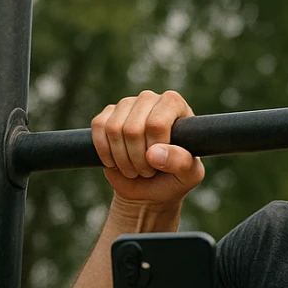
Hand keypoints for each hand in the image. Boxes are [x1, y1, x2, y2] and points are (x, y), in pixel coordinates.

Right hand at [90, 89, 205, 206]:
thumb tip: (153, 154)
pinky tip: (115, 162)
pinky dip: (105, 152)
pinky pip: (98, 128)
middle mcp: (150, 99)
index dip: (154, 149)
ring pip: (114, 129)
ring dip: (122, 159)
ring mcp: (127, 104)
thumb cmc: (173, 178)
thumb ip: (181, 163)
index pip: (157, 123)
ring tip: (134, 168)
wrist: (148, 189)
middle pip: (133, 128)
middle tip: (147, 171)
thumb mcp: (188, 175)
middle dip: (138, 159)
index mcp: (175, 105)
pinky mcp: (107, 114)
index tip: (160, 163)